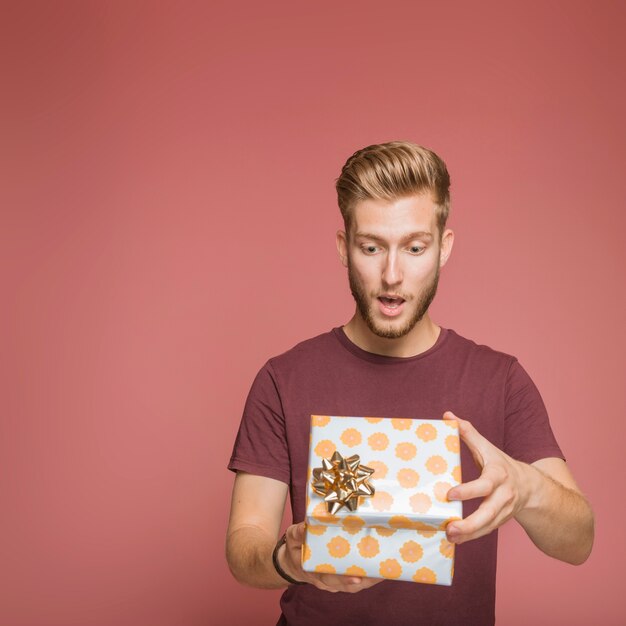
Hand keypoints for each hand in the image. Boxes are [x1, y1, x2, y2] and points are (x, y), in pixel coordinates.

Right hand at [278, 522, 382, 592]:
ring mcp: (333, 581)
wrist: (291, 562)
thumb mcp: (292, 537)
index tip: (355, 577)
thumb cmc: (295, 548)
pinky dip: (368, 577)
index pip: (327, 578)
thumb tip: (305, 526)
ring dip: (370, 580)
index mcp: (311, 570)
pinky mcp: (340, 578)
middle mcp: (324, 580)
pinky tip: (380, 569)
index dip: (342, 579)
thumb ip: (298, 533)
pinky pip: (356, 581)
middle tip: (380, 573)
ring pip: (354, 585)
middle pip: (346, 585)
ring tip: (386, 570)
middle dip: (364, 580)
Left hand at [444, 411, 532, 544]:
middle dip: (470, 523)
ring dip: (469, 534)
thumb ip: (468, 432)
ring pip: (488, 526)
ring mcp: (503, 511)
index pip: (484, 484)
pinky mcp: (500, 521)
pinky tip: (455, 540)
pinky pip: (486, 531)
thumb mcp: (487, 447)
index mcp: (498, 475)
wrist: (530, 487)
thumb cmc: (501, 464)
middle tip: (451, 528)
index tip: (450, 494)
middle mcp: (503, 495)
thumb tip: (448, 415)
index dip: (468, 490)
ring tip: (449, 537)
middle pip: (488, 512)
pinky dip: (471, 537)